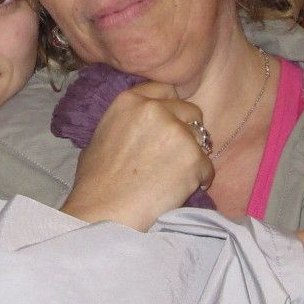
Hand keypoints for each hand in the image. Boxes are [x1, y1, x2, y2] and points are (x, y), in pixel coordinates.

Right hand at [60, 81, 213, 230]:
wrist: (104, 213)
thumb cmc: (95, 183)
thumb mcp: (100, 136)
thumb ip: (125, 122)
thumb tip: (137, 126)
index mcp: (130, 100)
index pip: (166, 89)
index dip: (171, 107)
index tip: (171, 123)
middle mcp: (156, 109)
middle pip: (190, 111)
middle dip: (187, 130)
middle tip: (175, 155)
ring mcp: (177, 133)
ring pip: (201, 139)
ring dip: (193, 156)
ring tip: (176, 177)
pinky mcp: (193, 158)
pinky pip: (208, 167)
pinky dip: (199, 179)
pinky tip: (180, 191)